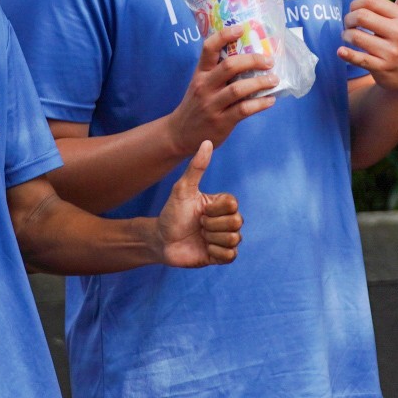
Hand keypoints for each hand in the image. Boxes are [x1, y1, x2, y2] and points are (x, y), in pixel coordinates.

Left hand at [152, 141, 241, 267]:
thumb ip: (196, 167)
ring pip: (234, 239)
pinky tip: (204, 249)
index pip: (233, 204)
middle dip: (212, 225)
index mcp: (221, 204)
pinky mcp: (221, 257)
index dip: (215, 209)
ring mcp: (225, 239)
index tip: (200, 210)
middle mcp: (226, 220)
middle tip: (199, 225)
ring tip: (200, 236)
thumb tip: (206, 141)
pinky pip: (230, 256)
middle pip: (236, 222)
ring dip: (211, 239)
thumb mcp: (182, 189)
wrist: (161, 240)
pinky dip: (214, 252)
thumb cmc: (171, 212)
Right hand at [163, 24, 279, 154]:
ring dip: (260, 83)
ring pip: (238, 89)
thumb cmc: (196, 104)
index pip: (208, 48)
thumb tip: (250, 57)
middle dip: (252, 60)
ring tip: (274, 80)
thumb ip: (218, 72)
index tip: (241, 29)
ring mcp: (212, 105)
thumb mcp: (200, 84)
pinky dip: (260, 104)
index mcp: (200, 73)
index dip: (224, 36)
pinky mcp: (221, 122)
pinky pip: (244, 110)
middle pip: (229, 66)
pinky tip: (270, 100)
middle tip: (269, 61)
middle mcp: (205, 86)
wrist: (180, 133)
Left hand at [338, 0, 397, 96]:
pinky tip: (341, 51)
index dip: (356, 4)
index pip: (370, 1)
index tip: (355, 11)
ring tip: (349, 38)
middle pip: (360, 16)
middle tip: (349, 24)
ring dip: (346, 36)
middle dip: (349, 19)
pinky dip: (346, 54)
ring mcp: (391, 52)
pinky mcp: (382, 68)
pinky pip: (358, 58)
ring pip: (355, 36)